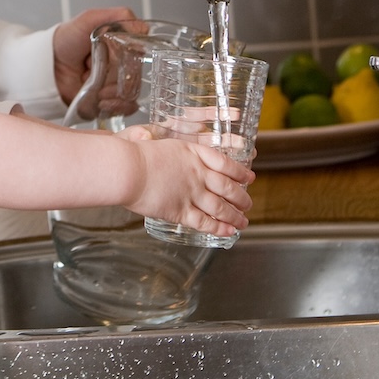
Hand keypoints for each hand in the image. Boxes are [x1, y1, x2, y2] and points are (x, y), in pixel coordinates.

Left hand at [52, 6, 135, 105]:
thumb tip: (143, 29)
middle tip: (98, 70)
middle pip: (135, 75)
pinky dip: (118, 106)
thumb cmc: (66, 39)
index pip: (140, 54)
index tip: (118, 56)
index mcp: (122, 46)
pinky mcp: (109, 101)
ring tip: (97, 88)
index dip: (130, 57)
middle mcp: (122, 65)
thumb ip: (118, 17)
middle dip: (117, 75)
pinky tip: (103, 101)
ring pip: (130, 92)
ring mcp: (116, 85)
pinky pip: (126, 108)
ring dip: (114, 92)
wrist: (46, 64)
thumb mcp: (90, 19)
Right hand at [120, 132, 253, 237]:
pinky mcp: (181, 211)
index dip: (240, 172)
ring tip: (243, 222)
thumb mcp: (164, 146)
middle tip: (248, 204)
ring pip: (220, 207)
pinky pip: (205, 222)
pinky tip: (229, 232)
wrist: (128, 170)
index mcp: (194, 154)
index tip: (249, 178)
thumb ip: (178, 155)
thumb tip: (180, 161)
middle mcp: (198, 174)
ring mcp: (191, 194)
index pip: (225, 164)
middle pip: (228, 187)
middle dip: (241, 198)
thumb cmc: (138, 155)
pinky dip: (219, 228)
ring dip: (235, 216)